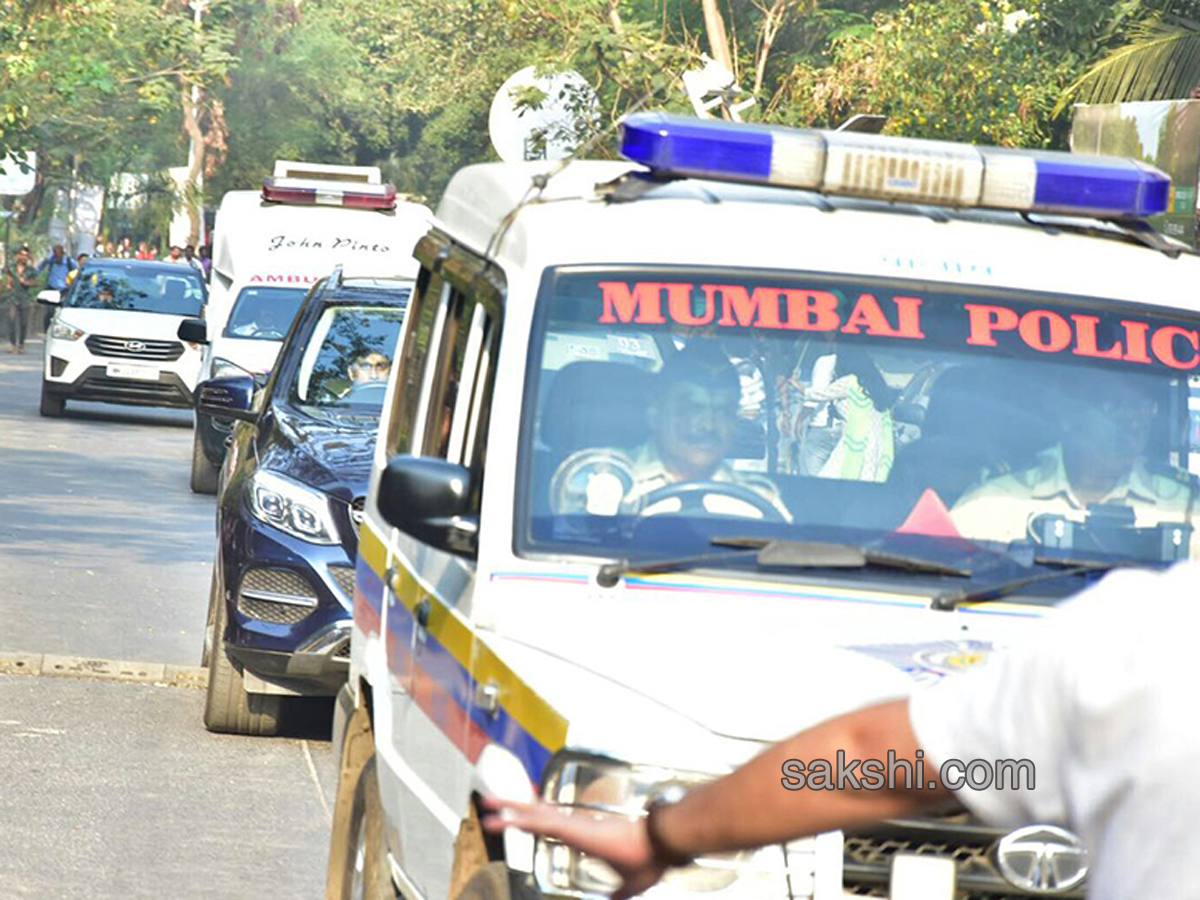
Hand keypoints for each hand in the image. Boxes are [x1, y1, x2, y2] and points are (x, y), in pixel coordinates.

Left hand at [479, 796, 666, 899]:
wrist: (661, 843)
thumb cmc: (650, 859)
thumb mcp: (629, 885)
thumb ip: (617, 894)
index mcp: (585, 835)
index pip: (552, 824)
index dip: (533, 819)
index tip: (517, 817)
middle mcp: (575, 825)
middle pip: (536, 814)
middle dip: (511, 809)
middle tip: (489, 805)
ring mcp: (573, 824)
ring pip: (533, 814)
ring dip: (508, 809)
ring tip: (485, 804)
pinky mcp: (573, 828)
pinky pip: (540, 821)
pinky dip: (520, 817)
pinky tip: (503, 815)